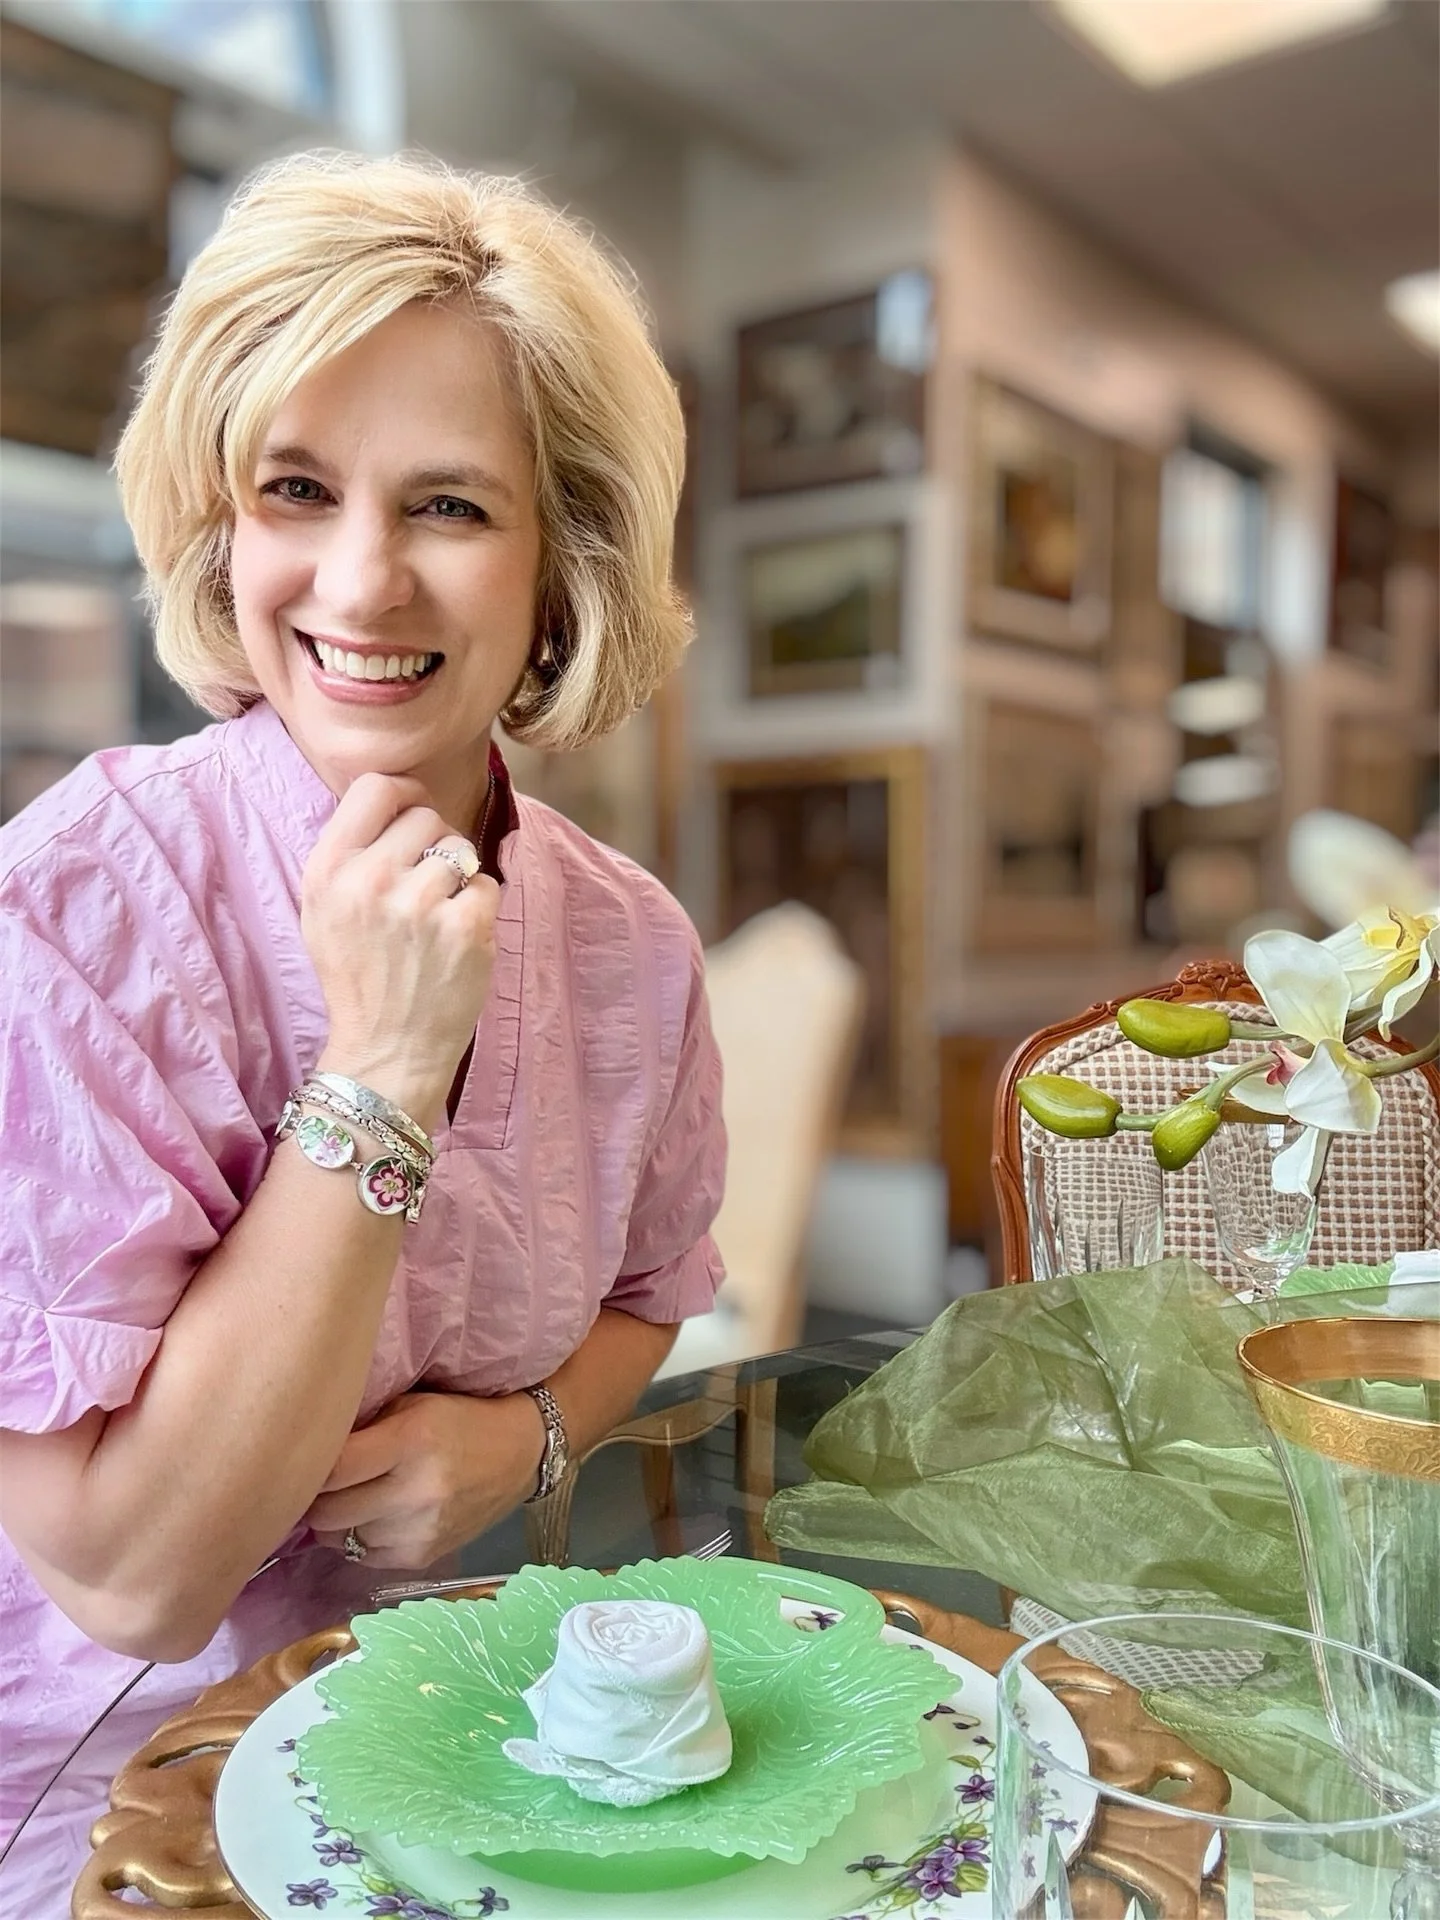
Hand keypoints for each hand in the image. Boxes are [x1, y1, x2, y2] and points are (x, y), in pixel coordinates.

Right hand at [301, 774, 499, 1127]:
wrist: (386, 1050)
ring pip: (460, 848)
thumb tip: (395, 795)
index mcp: (327, 871)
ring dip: (457, 878)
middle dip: (433, 845)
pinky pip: (487, 883)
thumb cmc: (359, 977)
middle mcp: (368, 880)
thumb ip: (350, 853)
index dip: (404, 793)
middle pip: (426, 816)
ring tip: (437, 919)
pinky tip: (457, 938)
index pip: (374, 788)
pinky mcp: (464, 927)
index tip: (414, 812)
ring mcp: (418, 904)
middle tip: (424, 889)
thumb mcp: (322, 911)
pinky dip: (479, 907)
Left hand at [304, 1389, 545, 1569]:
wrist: (522, 1452)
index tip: (303, 1456)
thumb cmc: (458, 1417)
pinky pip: (364, 1556)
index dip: (309, 1465)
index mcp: (412, 1441)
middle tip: (317, 1481)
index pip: (333, 1468)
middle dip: (314, 1497)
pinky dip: (359, 1537)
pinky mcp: (423, 1557)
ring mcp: (421, 1531)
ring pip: (341, 1539)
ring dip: (336, 1520)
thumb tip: (306, 1453)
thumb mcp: (412, 1406)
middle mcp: (416, 1491)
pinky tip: (373, 1515)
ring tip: (348, 1495)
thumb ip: (363, 1428)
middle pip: (328, 1512)